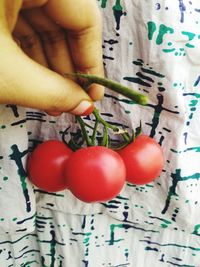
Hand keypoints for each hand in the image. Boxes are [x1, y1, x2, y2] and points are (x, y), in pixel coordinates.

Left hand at [0, 0, 103, 115]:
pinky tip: (33, 84)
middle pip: (64, 23)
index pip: (84, 17)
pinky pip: (22, 27)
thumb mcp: (6, 76)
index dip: (92, 59)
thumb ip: (51, 92)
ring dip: (49, 67)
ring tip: (52, 101)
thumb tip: (85, 106)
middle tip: (72, 101)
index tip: (93, 93)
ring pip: (42, 27)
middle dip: (69, 68)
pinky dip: (29, 57)